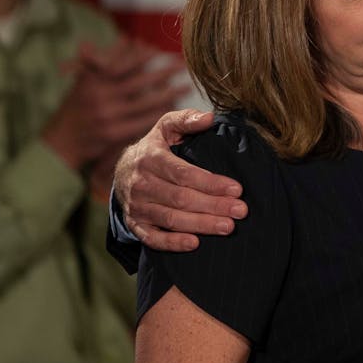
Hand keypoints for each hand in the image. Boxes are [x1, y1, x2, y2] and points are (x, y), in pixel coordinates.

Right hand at [42, 37, 191, 169]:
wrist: (62, 141)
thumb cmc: (77, 106)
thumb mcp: (85, 80)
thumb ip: (106, 59)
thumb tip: (127, 39)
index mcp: (93, 80)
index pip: (121, 64)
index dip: (141, 57)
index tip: (159, 49)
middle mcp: (101, 97)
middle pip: (139, 82)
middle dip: (163, 73)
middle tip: (182, 64)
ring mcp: (109, 117)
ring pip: (145, 103)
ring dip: (168, 94)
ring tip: (186, 86)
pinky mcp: (115, 134)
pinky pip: (143, 122)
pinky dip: (160, 114)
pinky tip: (174, 108)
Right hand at [115, 109, 247, 251]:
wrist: (122, 172)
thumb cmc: (154, 148)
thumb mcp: (166, 127)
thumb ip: (187, 120)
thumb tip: (209, 118)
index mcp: (150, 158)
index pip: (183, 173)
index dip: (210, 182)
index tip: (236, 189)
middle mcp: (141, 183)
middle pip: (180, 198)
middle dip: (213, 205)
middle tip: (240, 211)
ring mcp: (137, 206)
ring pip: (170, 219)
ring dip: (201, 225)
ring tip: (227, 227)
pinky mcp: (135, 225)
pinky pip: (152, 238)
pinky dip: (172, 243)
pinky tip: (195, 244)